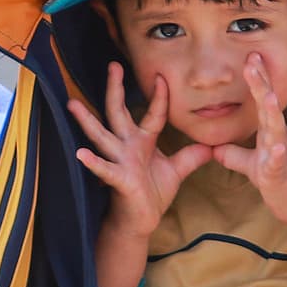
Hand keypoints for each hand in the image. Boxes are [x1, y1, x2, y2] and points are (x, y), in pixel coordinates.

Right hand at [68, 62, 211, 239]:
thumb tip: (213, 146)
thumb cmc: (152, 194)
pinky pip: (104, 168)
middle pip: (119, 112)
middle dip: (115, 90)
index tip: (162, 76)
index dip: (159, 96)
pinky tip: (80, 153)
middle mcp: (127, 146)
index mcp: (143, 141)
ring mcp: (119, 161)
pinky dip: (92, 161)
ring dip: (87, 121)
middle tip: (112, 66)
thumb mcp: (176, 171)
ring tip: (73, 104)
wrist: (141, 221)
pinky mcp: (118, 179)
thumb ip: (191, 156)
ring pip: (101, 136)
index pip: (153, 113)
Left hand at [213, 54, 286, 223]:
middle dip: (261, 84)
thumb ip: (235, 156)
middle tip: (253, 60)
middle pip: (269, 107)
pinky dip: (277, 156)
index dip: (258, 80)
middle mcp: (280, 139)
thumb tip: (215, 148)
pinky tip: (278, 148)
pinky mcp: (280, 176)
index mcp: (272, 133)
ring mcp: (282, 156)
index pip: (263, 102)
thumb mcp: (253, 167)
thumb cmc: (283, 184)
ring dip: (272, 113)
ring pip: (277, 131)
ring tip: (267, 96)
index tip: (250, 58)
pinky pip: (278, 165)